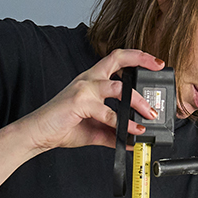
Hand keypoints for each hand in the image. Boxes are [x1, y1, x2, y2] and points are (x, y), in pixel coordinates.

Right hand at [16, 49, 165, 152]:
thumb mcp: (95, 129)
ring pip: (118, 88)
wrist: (38, 134)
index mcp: (92, 81)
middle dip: (142, 60)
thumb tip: (133, 140)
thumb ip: (114, 132)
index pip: (116, 59)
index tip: (156, 63)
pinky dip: (123, 123)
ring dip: (137, 101)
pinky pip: (107, 112)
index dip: (138, 57)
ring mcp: (84, 89)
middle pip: (118, 58)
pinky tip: (131, 132)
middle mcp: (88, 79)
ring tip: (149, 115)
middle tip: (159, 70)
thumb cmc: (62, 126)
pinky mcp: (79, 102)